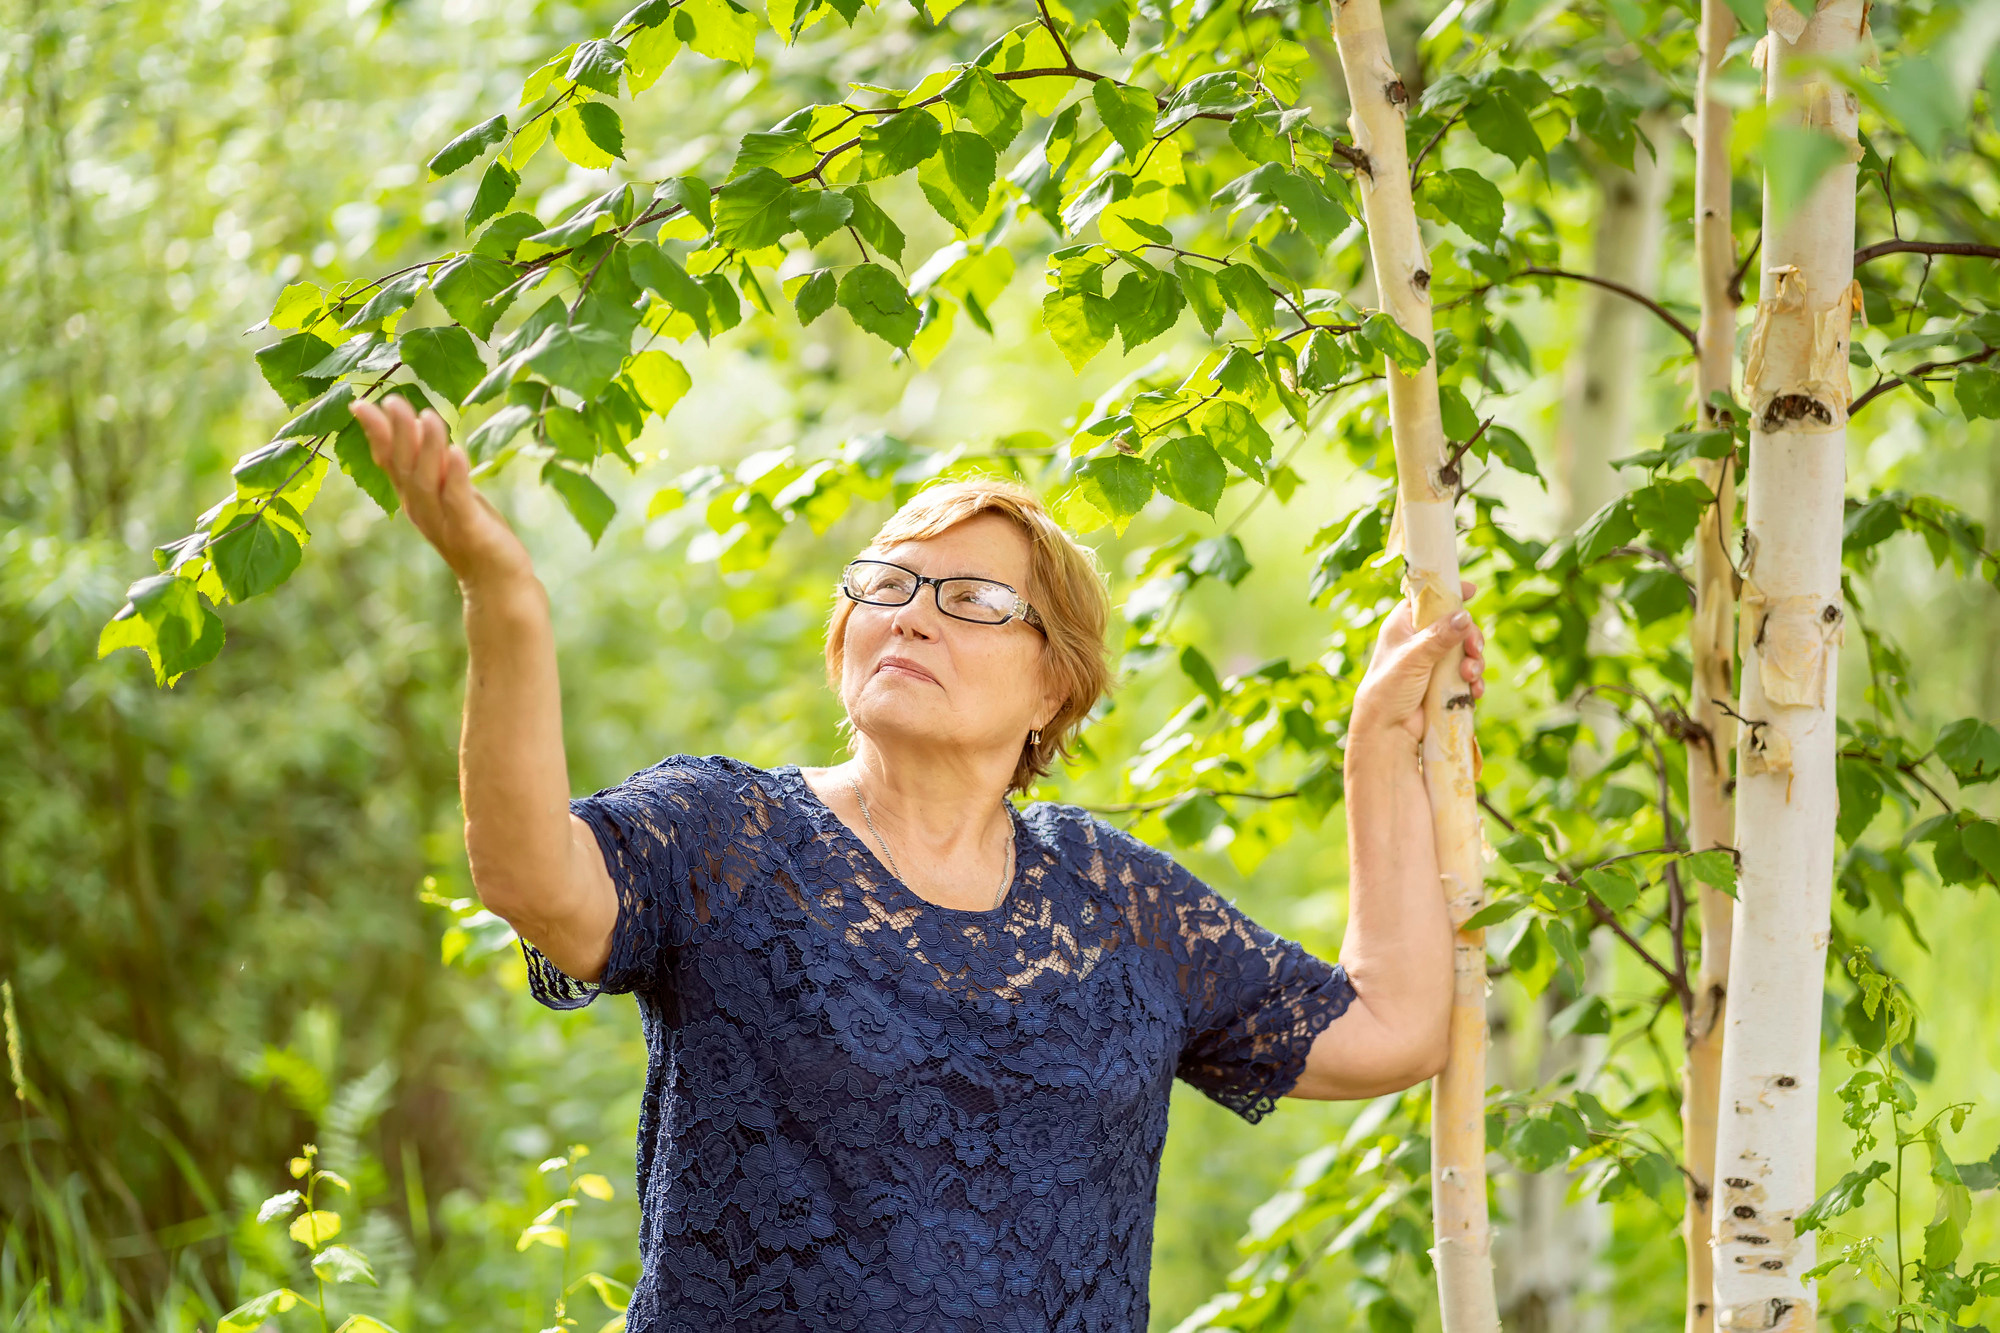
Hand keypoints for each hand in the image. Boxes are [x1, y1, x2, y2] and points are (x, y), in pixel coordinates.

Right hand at [349, 396, 533, 589]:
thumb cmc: (474, 533)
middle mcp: (421, 508)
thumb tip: (418, 424)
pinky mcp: (468, 530)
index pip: (388, 460)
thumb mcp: (449, 492)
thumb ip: (433, 464)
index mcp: (413, 497)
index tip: (360, 403)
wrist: (497, 583)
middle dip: (397, 432)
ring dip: (427, 447)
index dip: (375, 433)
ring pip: (427, 480)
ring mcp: (442, 520)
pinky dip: (454, 475)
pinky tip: (456, 451)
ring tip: (427, 416)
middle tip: (393, 400)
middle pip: (403, 465)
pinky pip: (457, 499)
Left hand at [1349, 578, 1486, 745]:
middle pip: (1456, 625)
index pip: (1428, 599)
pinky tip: (1474, 690)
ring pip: (1465, 651)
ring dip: (1474, 661)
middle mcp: (1420, 640)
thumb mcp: (1414, 657)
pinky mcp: (1444, 683)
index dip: (1448, 593)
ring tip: (1470, 676)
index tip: (1471, 590)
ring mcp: (1433, 662)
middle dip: (1471, 637)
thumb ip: (1439, 636)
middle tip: (1475, 649)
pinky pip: (1467, 674)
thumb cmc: (1389, 687)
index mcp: (1404, 624)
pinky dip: (1474, 680)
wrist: (1387, 730)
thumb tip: (1464, 616)